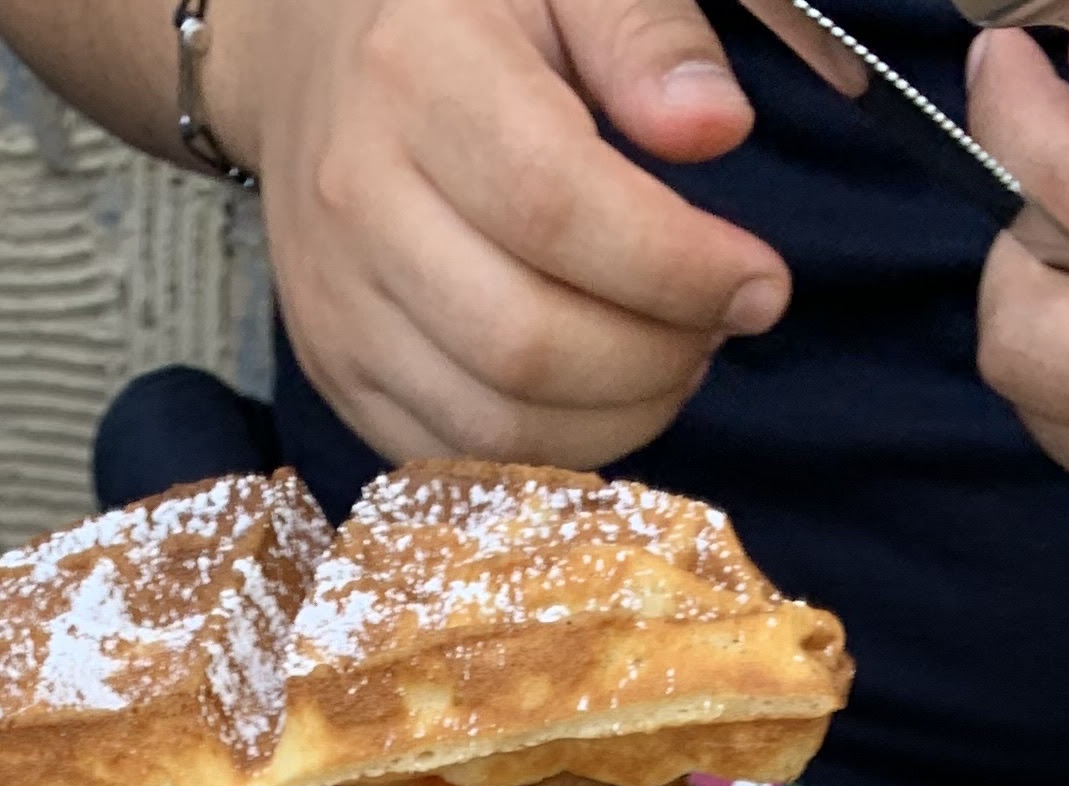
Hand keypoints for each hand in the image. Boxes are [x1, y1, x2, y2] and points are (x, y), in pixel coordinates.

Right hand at [201, 0, 797, 467]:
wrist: (309, 58)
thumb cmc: (464, 10)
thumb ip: (644, 34)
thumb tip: (716, 128)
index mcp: (418, 76)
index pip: (557, 210)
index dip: (676, 269)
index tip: (760, 284)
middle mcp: (357, 199)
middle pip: (525, 342)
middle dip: (656, 360)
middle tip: (719, 329)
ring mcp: (335, 301)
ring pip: (492, 423)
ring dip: (613, 420)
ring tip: (671, 363)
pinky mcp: (333, 370)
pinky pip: (451, 457)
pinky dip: (547, 453)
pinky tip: (600, 397)